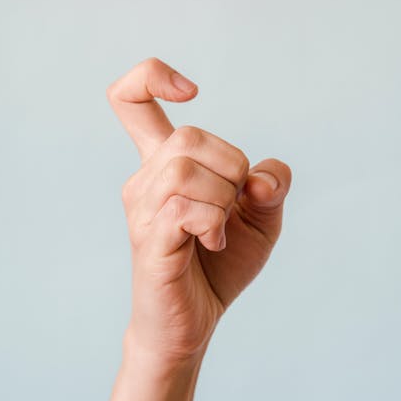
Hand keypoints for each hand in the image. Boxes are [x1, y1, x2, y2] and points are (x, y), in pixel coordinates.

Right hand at [107, 58, 291, 366]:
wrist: (192, 324)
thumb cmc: (218, 267)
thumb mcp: (261, 220)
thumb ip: (271, 185)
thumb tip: (262, 176)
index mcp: (163, 165)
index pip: (129, 98)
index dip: (151, 75)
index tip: (190, 90)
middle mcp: (144, 180)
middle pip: (187, 135)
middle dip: (231, 164)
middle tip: (235, 202)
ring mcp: (142, 209)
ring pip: (186, 167)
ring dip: (223, 196)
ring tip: (221, 228)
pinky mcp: (149, 239)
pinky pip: (184, 206)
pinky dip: (214, 222)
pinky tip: (213, 242)